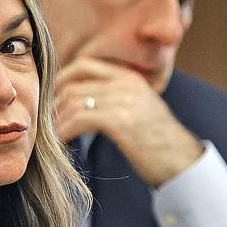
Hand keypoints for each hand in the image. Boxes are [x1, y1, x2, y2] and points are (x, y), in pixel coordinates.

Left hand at [54, 56, 202, 187]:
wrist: (183, 162)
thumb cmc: (157, 143)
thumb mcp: (138, 110)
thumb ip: (114, 99)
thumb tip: (81, 103)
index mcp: (129, 78)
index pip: (83, 65)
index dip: (60, 79)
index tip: (50, 99)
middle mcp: (126, 84)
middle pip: (73, 84)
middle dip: (52, 104)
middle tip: (44, 122)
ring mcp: (124, 100)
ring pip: (73, 101)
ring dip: (55, 121)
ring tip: (50, 136)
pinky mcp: (120, 120)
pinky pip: (79, 119)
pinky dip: (64, 131)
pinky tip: (61, 143)